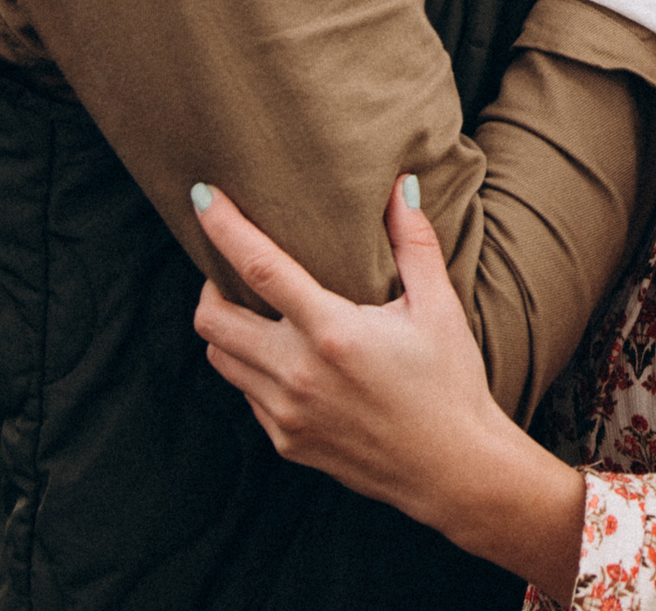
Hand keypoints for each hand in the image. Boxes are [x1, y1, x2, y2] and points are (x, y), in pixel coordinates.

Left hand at [190, 180, 584, 596]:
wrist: (452, 470)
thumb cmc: (450, 383)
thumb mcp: (439, 308)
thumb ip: (414, 243)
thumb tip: (403, 185)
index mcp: (332, 332)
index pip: (259, 268)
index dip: (224, 227)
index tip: (203, 195)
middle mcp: (298, 374)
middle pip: (213, 320)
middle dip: (209, 285)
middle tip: (230, 269)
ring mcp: (286, 413)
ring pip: (220, 358)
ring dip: (226, 328)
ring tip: (254, 310)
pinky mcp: (286, 441)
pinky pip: (246, 394)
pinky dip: (251, 368)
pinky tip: (285, 357)